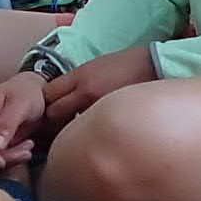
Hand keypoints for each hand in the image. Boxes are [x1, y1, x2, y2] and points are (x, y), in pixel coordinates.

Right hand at [0, 71, 51, 173]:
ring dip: (10, 159)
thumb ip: (7, 124)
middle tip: (26, 153)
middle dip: (2, 158)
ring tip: (29, 148)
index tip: (2, 162)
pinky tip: (27, 148)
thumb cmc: (26, 93)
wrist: (36, 92)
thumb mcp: (20, 104)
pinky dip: (14, 158)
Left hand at [39, 44, 159, 123]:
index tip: (48, 108)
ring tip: (73, 132)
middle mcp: (85, 92)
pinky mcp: (111, 118)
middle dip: (51, 121)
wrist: (155, 66)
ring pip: (69, 127)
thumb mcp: (95, 66)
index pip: (48, 94)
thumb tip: (60, 99)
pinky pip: (89, 132)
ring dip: (67, 130)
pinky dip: (86, 135)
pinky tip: (91, 134)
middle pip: (53, 113)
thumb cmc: (126, 66)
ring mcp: (98, 107)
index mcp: (81, 76)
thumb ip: (76, 83)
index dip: (45, 103)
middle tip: (55, 126)